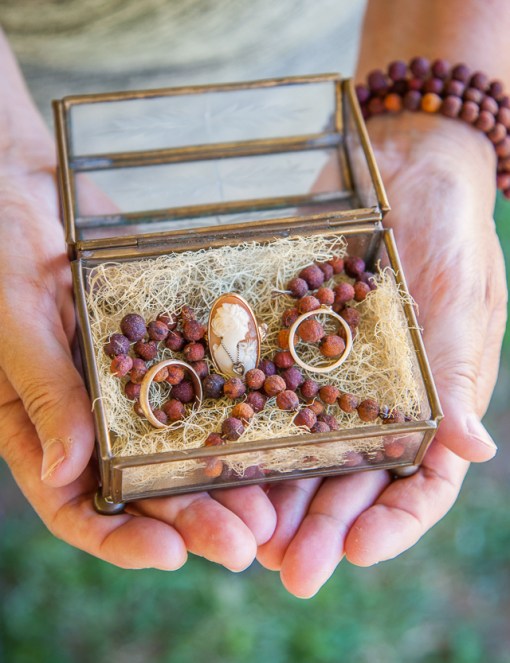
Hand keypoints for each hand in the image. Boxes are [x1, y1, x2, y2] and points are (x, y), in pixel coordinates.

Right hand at [0, 112, 275, 572]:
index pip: (74, 501)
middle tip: (244, 543)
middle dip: (191, 517)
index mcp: (40, 424)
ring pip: (179, 444)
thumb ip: (43, 391)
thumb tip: (64, 474)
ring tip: (270, 505)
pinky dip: (230, 408)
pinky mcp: (163, 343)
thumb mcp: (15, 317)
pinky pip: (199, 382)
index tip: (168, 554)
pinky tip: (272, 426)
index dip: (118, 536)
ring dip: (221, 477)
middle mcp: (90, 414)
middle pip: (141, 484)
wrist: (26, 182)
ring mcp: (131, 380)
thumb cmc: (0, 247)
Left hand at [257, 113, 506, 595]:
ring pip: (301, 454)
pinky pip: (265, 395)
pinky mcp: (289, 347)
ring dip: (275, 497)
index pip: (419, 484)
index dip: (392, 525)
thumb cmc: (452, 232)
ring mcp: (328, 380)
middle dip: (320, 528)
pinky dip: (245, 429)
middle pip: (351, 483)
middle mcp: (375, 405)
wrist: (406, 169)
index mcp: (430, 406)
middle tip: (285, 568)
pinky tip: (216, 459)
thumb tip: (474, 451)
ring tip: (244, 534)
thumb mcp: (463, 299)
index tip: (356, 551)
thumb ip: (460, 375)